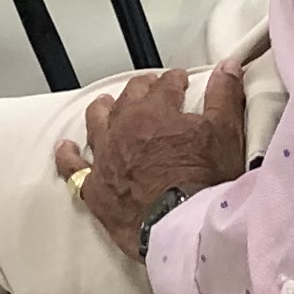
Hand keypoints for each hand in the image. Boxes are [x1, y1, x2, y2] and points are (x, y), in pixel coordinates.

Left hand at [60, 63, 248, 255]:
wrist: (182, 226)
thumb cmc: (205, 181)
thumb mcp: (225, 134)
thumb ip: (224, 96)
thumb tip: (227, 66)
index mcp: (156, 111)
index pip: (165, 85)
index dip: (174, 81)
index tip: (180, 81)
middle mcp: (125, 128)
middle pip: (130, 98)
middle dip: (142, 89)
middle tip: (151, 88)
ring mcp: (105, 157)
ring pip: (97, 121)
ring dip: (104, 109)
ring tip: (107, 104)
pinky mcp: (94, 188)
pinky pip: (73, 168)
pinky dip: (68, 155)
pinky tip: (65, 147)